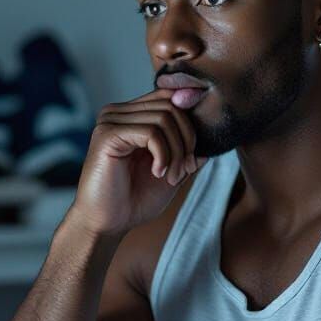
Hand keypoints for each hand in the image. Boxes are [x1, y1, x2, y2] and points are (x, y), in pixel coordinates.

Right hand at [70, 88, 207, 236]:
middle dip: (187, 141)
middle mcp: (119, 112)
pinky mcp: (107, 134)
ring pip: (164, 118)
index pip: (169, 97)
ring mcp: (111, 120)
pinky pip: (150, 132)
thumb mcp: (173, 171)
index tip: (195, 154)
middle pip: (171, 107)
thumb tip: (212, 135)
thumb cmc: (135, 199)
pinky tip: (158, 173)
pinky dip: (163, 155)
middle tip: (184, 171)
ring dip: (177, 152)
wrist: (107, 223)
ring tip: (171, 177)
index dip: (190, 118)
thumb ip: (189, 151)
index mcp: (132, 116)